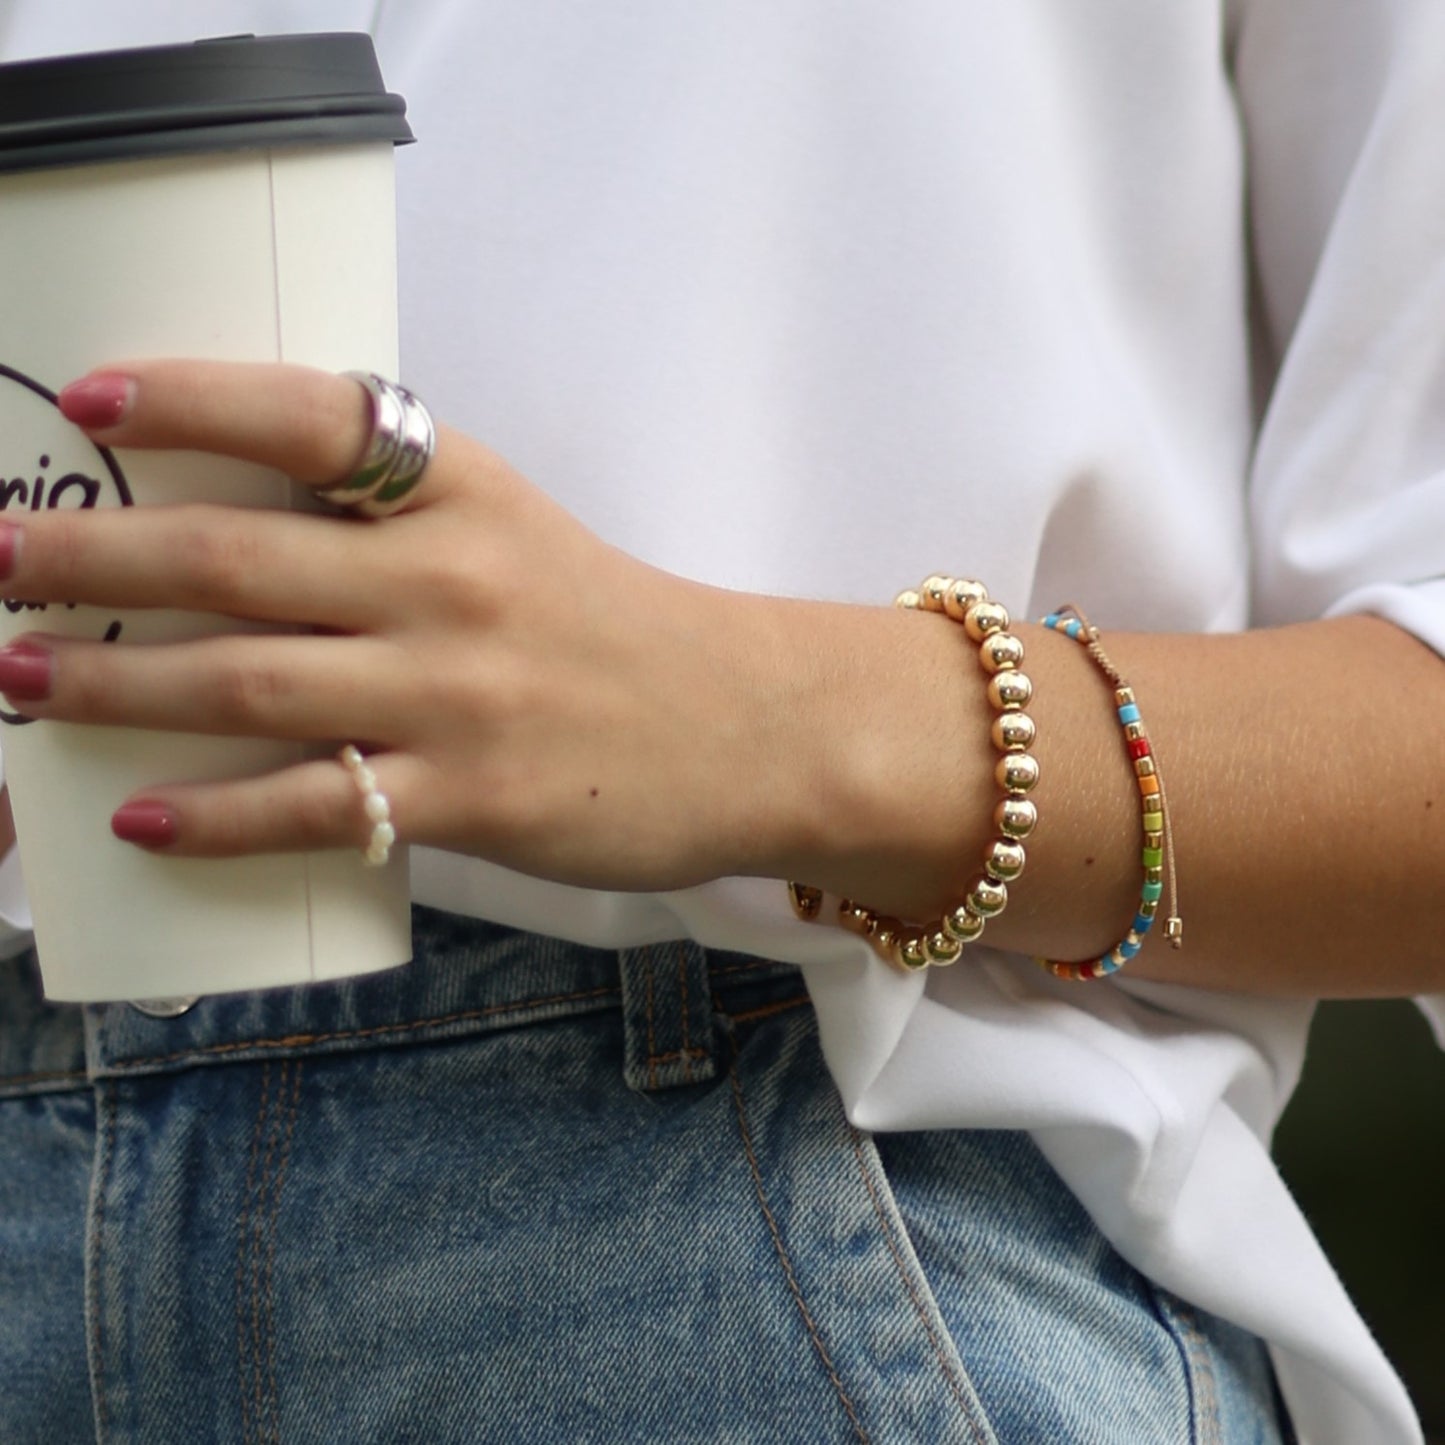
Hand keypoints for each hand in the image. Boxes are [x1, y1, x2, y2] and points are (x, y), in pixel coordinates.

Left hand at [0, 360, 814, 891]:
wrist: (745, 726)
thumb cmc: (616, 628)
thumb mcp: (516, 533)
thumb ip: (397, 522)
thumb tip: (239, 536)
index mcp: (468, 493)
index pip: (315, 418)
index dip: (191, 400)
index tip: (91, 401)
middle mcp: (454, 582)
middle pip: (241, 558)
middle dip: (95, 557)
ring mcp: (461, 694)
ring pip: (254, 683)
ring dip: (117, 683)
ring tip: (18, 679)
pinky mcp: (475, 798)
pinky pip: (319, 803)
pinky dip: (218, 814)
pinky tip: (136, 817)